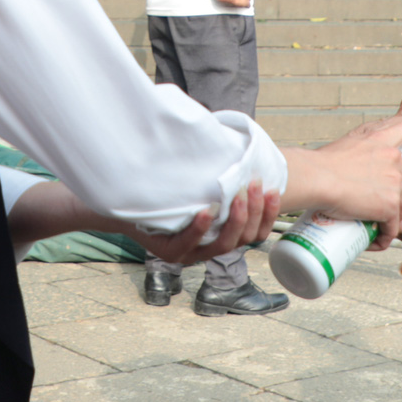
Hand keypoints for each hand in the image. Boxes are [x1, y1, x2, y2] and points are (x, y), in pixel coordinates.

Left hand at [138, 185, 278, 266]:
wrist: (129, 202)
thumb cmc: (171, 192)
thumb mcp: (201, 185)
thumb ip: (222, 178)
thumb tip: (244, 148)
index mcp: (222, 235)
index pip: (256, 233)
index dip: (268, 214)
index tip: (272, 189)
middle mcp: (210, 248)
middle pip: (245, 239)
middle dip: (253, 211)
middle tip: (253, 184)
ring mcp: (191, 254)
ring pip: (223, 246)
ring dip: (233, 220)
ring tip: (235, 196)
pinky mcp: (169, 253)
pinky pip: (188, 244)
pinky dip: (199, 229)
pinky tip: (205, 212)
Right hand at [297, 126, 401, 241]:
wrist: (315, 178)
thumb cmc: (320, 164)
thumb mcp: (345, 144)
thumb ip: (359, 150)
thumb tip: (353, 162)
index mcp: (381, 139)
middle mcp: (393, 159)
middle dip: (401, 197)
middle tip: (383, 206)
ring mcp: (394, 183)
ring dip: (393, 219)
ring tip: (376, 226)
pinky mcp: (390, 206)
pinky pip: (394, 227)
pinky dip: (385, 236)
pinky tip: (376, 239)